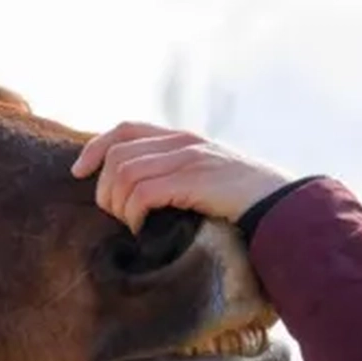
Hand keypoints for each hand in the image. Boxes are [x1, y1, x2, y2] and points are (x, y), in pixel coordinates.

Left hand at [72, 121, 290, 233]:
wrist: (283, 211)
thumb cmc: (244, 209)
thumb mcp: (206, 185)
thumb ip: (176, 181)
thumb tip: (135, 199)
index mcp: (183, 139)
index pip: (125, 130)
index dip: (95, 148)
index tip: (78, 173)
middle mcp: (183, 142)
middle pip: (117, 154)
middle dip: (105, 190)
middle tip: (120, 218)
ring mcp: (189, 158)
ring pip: (124, 173)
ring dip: (118, 205)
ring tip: (133, 225)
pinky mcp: (193, 179)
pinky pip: (142, 192)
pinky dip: (133, 214)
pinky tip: (143, 230)